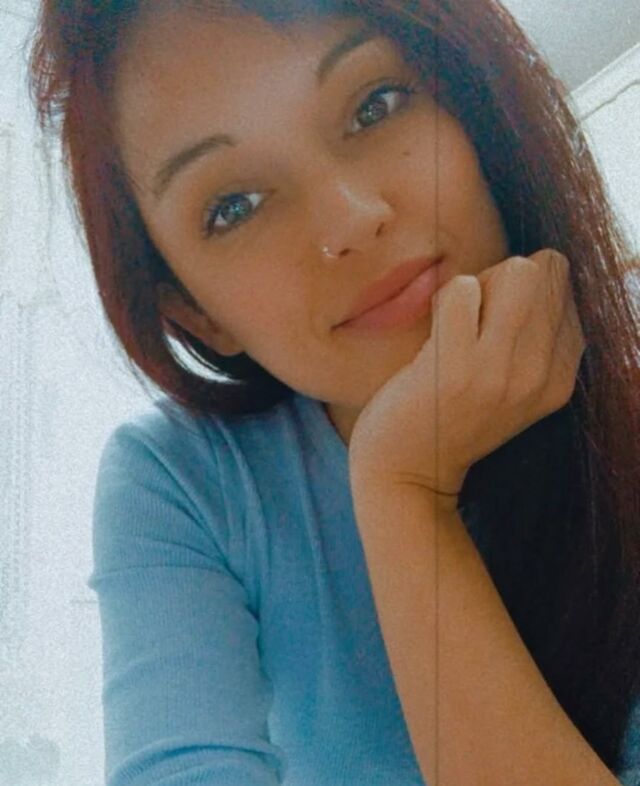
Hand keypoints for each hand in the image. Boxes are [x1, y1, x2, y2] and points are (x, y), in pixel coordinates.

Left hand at [348, 249, 587, 497]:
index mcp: (560, 378)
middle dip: (501, 279)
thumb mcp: (511, 388)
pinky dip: (443, 300)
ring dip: (477, 286)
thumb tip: (538, 265)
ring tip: (455, 329)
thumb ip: (534, 338)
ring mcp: (502, 372)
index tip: (494, 327)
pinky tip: (433, 339)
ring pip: (516, 271)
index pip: (564, 287)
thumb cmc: (450, 418)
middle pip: (544, 270)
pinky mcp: (457, 369)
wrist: (408, 474)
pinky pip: (462, 288)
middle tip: (471, 322)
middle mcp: (541, 375)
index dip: (522, 290)